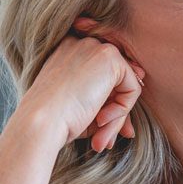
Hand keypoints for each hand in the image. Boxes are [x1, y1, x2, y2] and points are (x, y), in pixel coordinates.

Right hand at [18, 28, 144, 152]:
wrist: (42, 121)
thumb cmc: (58, 119)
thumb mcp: (85, 104)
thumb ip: (111, 94)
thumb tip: (140, 83)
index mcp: (70, 52)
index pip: (103, 77)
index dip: (108, 103)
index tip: (101, 125)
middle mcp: (82, 44)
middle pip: (116, 82)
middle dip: (115, 112)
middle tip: (105, 139)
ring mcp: (96, 47)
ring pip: (125, 87)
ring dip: (117, 117)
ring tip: (101, 137)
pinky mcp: (110, 57)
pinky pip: (133, 89)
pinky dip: (122, 110)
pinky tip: (100, 119)